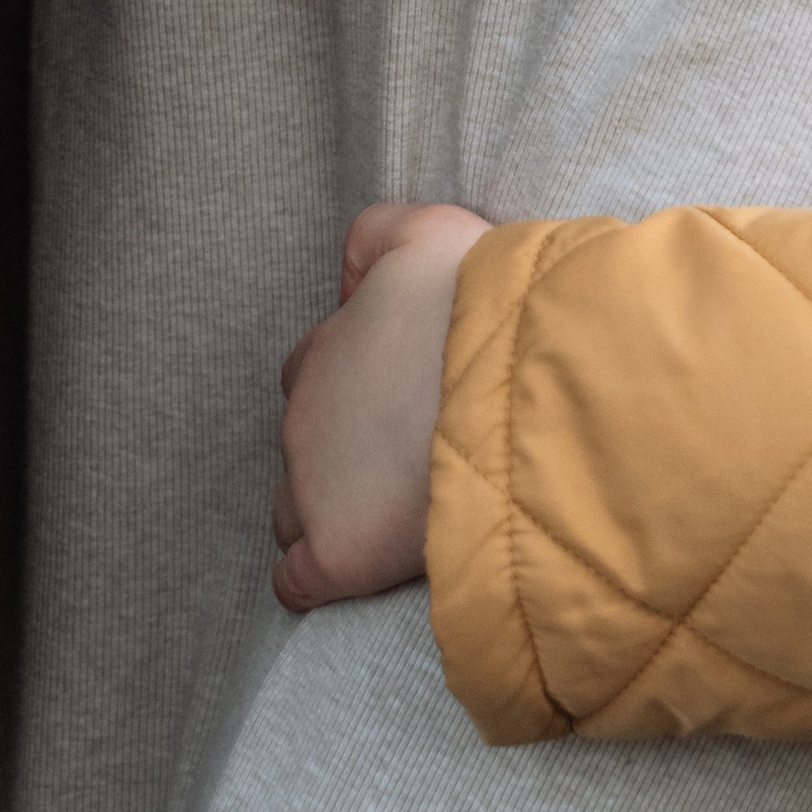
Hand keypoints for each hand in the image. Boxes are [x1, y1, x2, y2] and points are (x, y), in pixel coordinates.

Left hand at [275, 200, 487, 610]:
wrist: (516, 382)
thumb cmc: (485, 306)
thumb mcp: (432, 232)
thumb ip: (380, 235)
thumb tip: (351, 272)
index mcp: (326, 349)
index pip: (314, 370)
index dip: (360, 385)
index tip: (408, 393)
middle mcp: (305, 415)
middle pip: (305, 441)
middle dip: (349, 448)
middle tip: (417, 449)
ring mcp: (312, 487)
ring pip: (295, 508)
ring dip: (336, 508)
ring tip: (402, 509)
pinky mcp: (336, 553)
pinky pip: (298, 579)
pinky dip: (322, 576)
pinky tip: (367, 564)